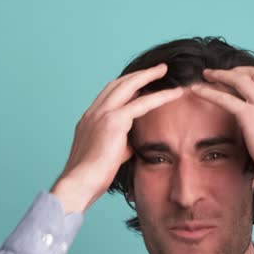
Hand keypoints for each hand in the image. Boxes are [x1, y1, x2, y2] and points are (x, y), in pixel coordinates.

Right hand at [50, 63, 185, 213]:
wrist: (79, 184)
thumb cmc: (92, 178)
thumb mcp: (107, 156)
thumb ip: (120, 146)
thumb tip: (131, 145)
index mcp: (89, 120)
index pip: (109, 96)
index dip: (126, 88)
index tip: (140, 85)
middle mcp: (93, 113)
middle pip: (117, 84)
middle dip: (138, 74)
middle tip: (156, 69)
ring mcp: (102, 114)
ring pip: (128, 85)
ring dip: (148, 76)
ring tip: (164, 70)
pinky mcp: (113, 121)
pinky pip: (141, 103)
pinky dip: (159, 96)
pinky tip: (174, 93)